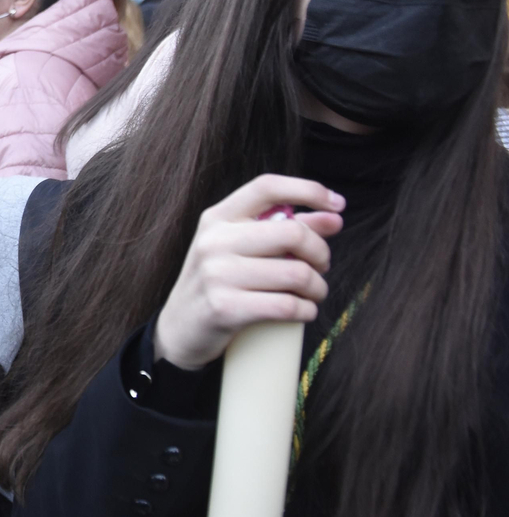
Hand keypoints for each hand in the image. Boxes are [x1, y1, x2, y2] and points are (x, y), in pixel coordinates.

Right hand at [153, 174, 343, 371]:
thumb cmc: (219, 283)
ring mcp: (216, 274)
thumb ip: (283, 229)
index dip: (308, 190)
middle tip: (321, 266)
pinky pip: (286, 306)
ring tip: (313, 293)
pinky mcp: (224, 308)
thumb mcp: (240, 249)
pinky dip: (306, 311)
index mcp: (217, 218)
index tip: (337, 206)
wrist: (180, 328)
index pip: (267, 187)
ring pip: (296, 274)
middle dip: (321, 252)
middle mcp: (214, 241)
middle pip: (293, 233)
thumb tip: (333, 218)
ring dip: (318, 288)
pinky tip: (304, 311)